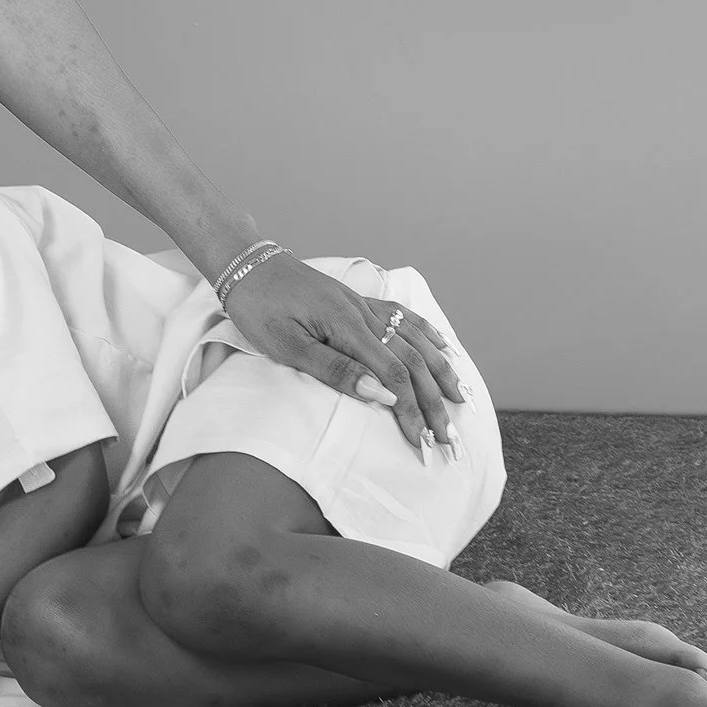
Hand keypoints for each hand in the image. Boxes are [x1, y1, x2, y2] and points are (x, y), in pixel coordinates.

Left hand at [220, 256, 461, 456]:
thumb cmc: (259, 307)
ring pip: (414, 339)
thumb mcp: (287, 346)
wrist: (246, 264)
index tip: (425, 442)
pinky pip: (402, 316)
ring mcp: (362, 305)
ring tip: (461, 398)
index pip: (394, 375)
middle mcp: (364, 314)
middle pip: (412, 361)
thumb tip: (381, 395)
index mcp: (347, 327)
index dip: (412, 411)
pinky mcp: (356, 300)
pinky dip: (427, 333)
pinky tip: (443, 346)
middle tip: (450, 438)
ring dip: (440, 370)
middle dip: (434, 401)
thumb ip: (335, 370)